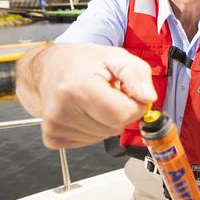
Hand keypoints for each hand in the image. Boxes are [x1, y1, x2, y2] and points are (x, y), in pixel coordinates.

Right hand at [19, 43, 156, 148]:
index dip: (133, 103)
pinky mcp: (52, 137)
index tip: (125, 90)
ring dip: (106, 121)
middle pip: (115, 127)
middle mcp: (62, 109)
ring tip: (92, 100)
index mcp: (79, 86)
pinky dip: (92, 128)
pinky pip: (89, 142)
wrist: (51, 68)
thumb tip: (148, 98)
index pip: (123, 113)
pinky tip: (83, 111)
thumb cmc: (84, 62)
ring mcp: (55, 125)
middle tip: (106, 92)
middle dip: (119, 111)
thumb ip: (137, 75)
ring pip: (104, 136)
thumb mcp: (117, 57)